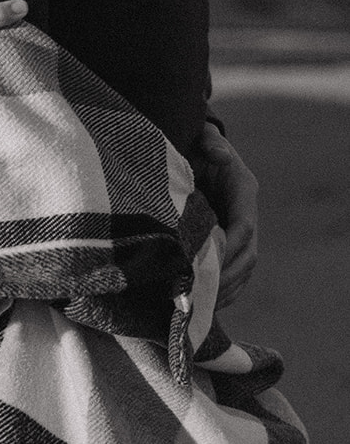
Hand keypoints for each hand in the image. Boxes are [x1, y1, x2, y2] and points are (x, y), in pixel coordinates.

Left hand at [194, 121, 258, 308]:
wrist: (194, 149)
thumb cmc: (195, 142)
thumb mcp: (201, 137)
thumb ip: (209, 142)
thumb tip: (220, 153)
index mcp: (243, 189)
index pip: (244, 226)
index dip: (230, 248)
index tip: (208, 265)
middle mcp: (247, 212)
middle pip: (248, 254)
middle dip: (228, 276)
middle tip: (205, 295)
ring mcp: (242, 229)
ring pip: (244, 268)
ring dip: (227, 288)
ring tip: (205, 306)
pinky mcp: (232, 241)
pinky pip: (236, 272)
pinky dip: (225, 289)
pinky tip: (208, 303)